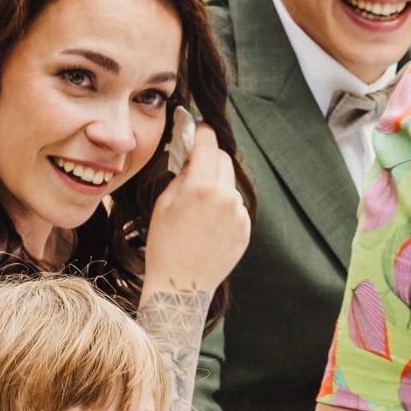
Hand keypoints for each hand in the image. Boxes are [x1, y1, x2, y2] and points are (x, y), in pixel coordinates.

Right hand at [142, 122, 249, 295]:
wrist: (182, 284)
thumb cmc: (164, 244)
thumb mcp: (164, 203)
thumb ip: (181, 175)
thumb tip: (191, 158)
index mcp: (201, 186)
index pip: (208, 143)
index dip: (202, 131)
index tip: (199, 126)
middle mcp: (225, 196)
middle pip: (224, 159)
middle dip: (210, 157)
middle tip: (196, 164)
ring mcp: (239, 214)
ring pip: (230, 185)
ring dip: (218, 185)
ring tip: (199, 207)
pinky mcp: (246, 229)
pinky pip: (236, 207)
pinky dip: (225, 207)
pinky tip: (208, 225)